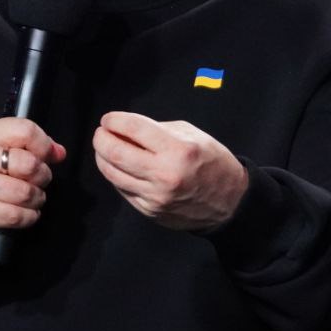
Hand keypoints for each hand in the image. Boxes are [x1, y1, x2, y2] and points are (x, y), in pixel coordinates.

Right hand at [0, 118, 65, 239]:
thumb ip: (26, 145)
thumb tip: (58, 152)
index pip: (25, 130)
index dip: (44, 145)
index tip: (48, 156)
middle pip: (30, 164)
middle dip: (43, 176)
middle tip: (37, 181)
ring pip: (26, 192)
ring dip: (37, 199)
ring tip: (30, 198)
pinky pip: (17, 215)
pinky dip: (29, 217)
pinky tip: (24, 213)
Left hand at [92, 111, 248, 230]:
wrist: (229, 202)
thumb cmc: (211, 162)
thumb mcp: (192, 135)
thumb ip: (157, 130)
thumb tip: (126, 129)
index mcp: (178, 150)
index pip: (134, 129)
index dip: (114, 121)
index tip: (108, 119)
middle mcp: (164, 175)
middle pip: (115, 153)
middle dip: (101, 139)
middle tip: (101, 133)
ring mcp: (155, 196)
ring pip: (113, 174)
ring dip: (102, 157)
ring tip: (104, 148)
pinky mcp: (149, 211)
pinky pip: (122, 189)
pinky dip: (116, 175)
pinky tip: (119, 167)